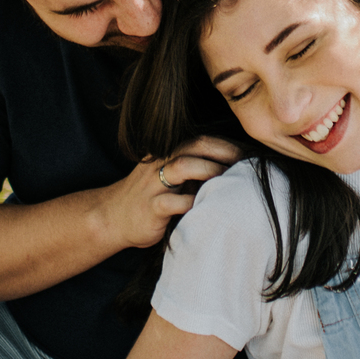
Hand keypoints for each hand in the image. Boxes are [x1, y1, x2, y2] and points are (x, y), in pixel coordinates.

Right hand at [101, 137, 240, 250]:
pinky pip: (171, 202)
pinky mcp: (150, 208)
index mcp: (166, 155)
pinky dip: (191, 203)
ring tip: (228, 181)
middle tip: (244, 165)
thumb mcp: (169, 179)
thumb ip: (193, 172)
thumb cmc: (149, 198)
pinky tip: (205, 207)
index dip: (224, 146)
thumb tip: (232, 172)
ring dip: (209, 171)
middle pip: (194, 147)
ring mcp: (153, 185)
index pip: (199, 141)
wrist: (112, 217)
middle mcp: (159, 164)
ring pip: (182, 166)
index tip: (247, 155)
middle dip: (222, 153)